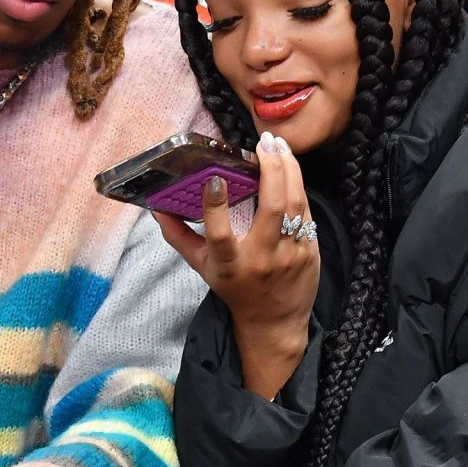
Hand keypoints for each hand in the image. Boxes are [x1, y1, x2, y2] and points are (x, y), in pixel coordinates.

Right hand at [154, 132, 318, 397]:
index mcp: (229, 265)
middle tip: (264, 143)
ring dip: (290, 169)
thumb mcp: (202, 267)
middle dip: (271, 170)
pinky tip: (290, 168)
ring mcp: (290, 255)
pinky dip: (298, 187)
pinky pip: (305, 212)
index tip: (215, 180)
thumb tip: (157, 209)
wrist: (274, 323)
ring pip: (295, 204)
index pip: (219, 235)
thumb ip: (180, 237)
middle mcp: (261, 259)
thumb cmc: (235, 290)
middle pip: (272, 209)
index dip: (216, 207)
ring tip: (279, 145)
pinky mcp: (310, 252)